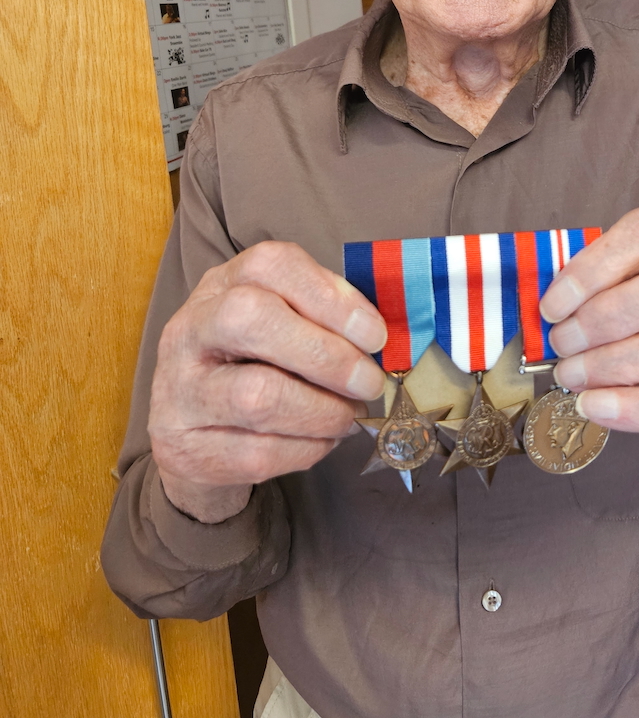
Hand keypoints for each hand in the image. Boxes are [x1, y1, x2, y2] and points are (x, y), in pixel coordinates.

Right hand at [149, 242, 386, 521]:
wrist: (196, 434)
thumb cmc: (255, 365)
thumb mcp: (283, 324)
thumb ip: (325, 317)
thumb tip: (380, 336)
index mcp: (221, 285)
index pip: (271, 265)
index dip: (330, 296)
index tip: (375, 334)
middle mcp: (189, 329)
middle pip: (251, 319)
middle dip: (326, 354)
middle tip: (369, 382)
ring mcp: (179, 391)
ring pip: (257, 396)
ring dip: (323, 411)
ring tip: (350, 415)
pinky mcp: (185, 448)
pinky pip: (258, 452)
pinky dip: (307, 449)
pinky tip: (323, 440)